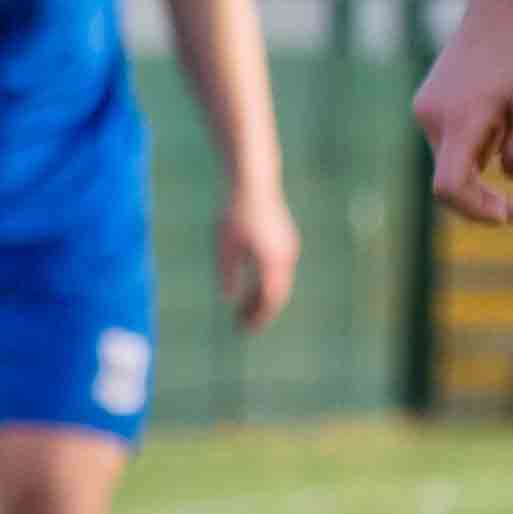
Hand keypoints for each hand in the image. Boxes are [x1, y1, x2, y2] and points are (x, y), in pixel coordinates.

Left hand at [216, 185, 301, 329]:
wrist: (253, 183)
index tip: (245, 330)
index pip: (270, 299)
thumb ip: (228, 274)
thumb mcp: (225, 246)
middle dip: (259, 311)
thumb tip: (228, 299)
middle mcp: (286, 257)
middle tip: (242, 326)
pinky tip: (250, 289)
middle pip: (276, 293)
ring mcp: (288, 247)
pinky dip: (265, 284)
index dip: (259, 317)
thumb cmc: (235, 214)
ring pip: (277, 282)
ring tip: (242, 312)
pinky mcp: (284, 240)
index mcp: (273, 261)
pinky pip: (277, 270)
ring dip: (261, 298)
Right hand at [418, 0, 512, 224]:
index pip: (450, 187)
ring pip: (455, 159)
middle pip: (453, 178)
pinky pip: (454, 140)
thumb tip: (509, 176)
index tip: (507, 216)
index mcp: (459, 121)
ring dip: (488, 164)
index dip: (475, 211)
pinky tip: (505, 114)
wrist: (502, 7)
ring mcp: (427, 110)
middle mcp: (432, 119)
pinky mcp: (430, 103)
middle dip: (488, 199)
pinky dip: (480, 144)